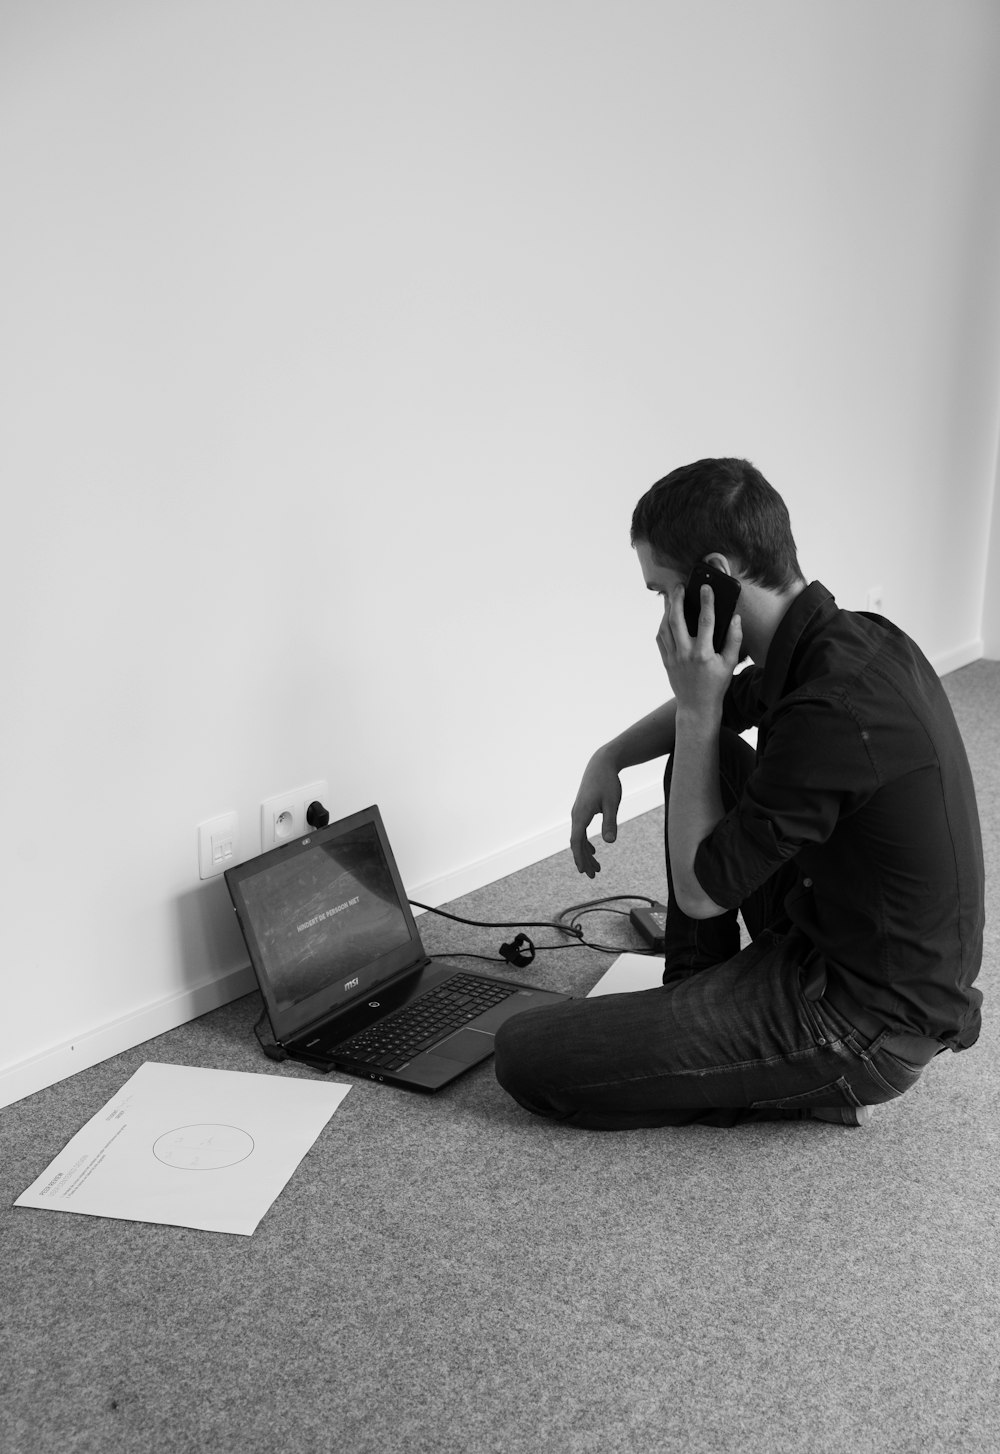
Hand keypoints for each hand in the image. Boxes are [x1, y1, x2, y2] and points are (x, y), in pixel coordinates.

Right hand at [570, 748, 622, 877]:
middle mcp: (576, 815)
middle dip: (584, 860)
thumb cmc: (608, 782)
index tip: (584, 871)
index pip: (577, 841)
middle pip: (577, 843)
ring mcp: (578, 813)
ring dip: (586, 853)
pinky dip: (586, 843)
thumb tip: (610, 842)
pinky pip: (581, 831)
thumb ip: (610, 822)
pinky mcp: (583, 810)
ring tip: (596, 868)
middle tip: (593, 876)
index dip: (579, 857)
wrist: (601, 764)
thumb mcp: (612, 803)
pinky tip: (594, 849)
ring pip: (579, 838)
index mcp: (581, 815)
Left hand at [657, 583, 741, 716]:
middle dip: (677, 600)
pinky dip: (663, 624)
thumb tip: (735, 618)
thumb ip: (734, 639)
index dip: (706, 601)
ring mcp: (673, 657)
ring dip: (667, 610)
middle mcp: (685, 653)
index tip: (706, 587)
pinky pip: (661, 638)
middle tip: (679, 586)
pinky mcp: (666, 661)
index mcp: (704, 654)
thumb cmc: (716, 685)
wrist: (697, 706)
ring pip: (665, 627)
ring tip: (672, 597)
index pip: (705, 621)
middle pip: (677, 620)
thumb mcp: (730, 663)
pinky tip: (668, 616)